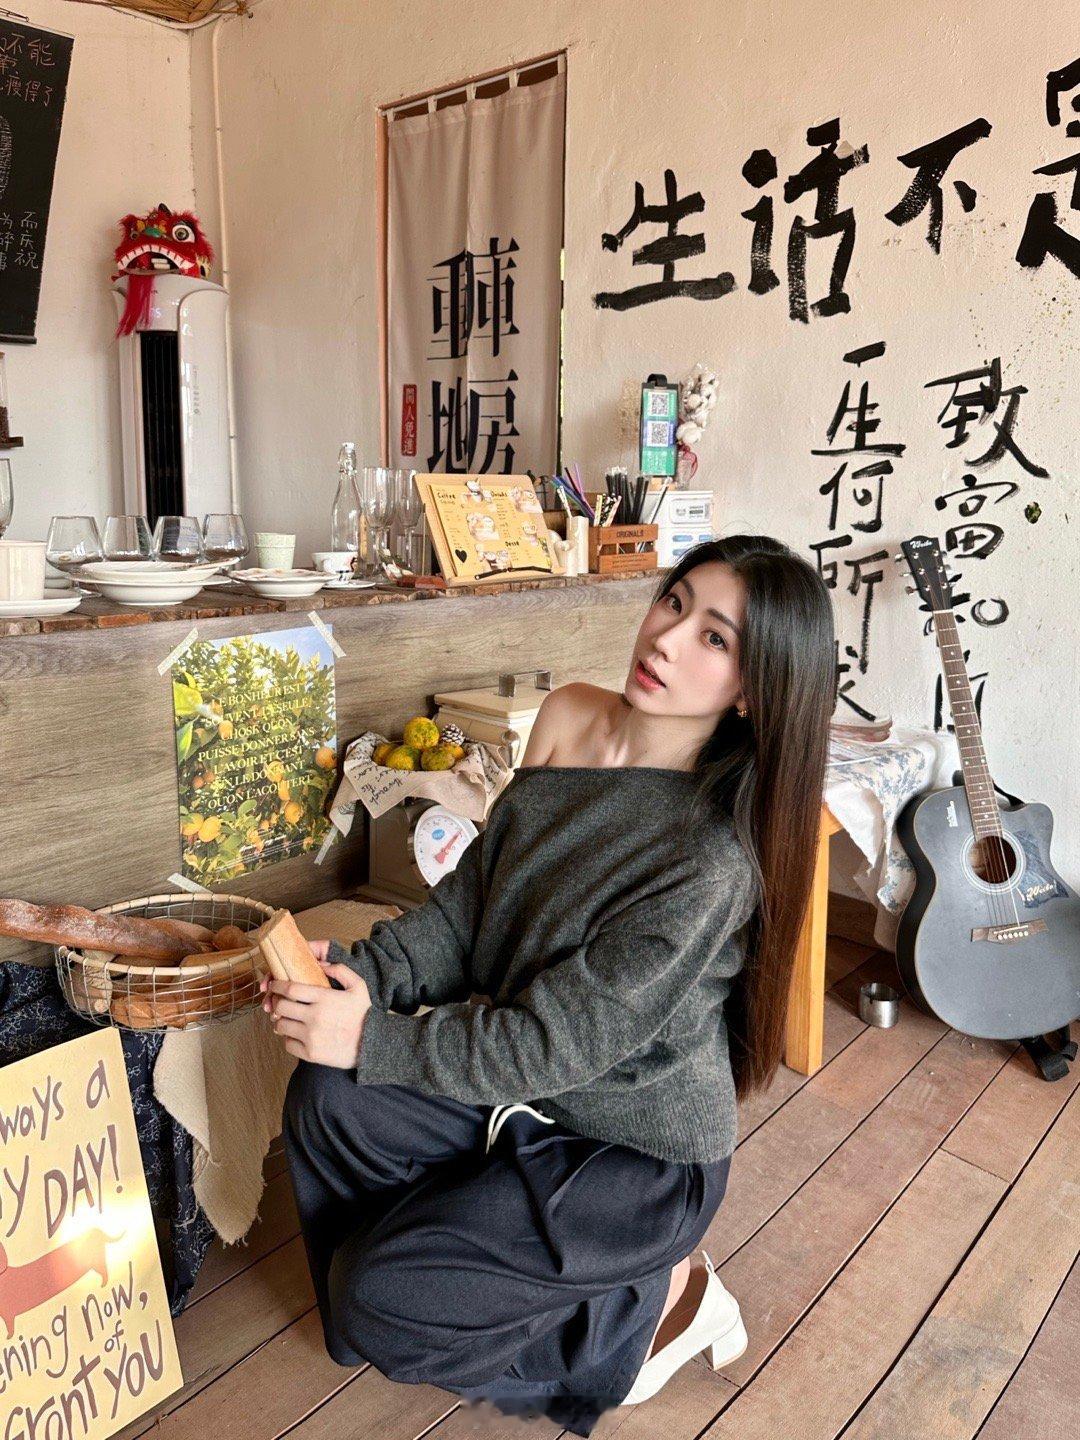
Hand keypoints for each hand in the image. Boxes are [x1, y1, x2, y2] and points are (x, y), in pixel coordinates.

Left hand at [259, 940, 371, 1067]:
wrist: (372, 1045)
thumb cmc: (364, 1014)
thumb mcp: (358, 986)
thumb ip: (340, 970)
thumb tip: (320, 964)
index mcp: (324, 998)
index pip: (290, 989)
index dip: (277, 985)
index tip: (274, 985)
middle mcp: (315, 1017)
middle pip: (281, 1006)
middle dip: (277, 1002)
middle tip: (279, 1002)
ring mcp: (311, 1037)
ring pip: (281, 1025)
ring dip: (281, 1020)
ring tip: (288, 1018)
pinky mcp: (310, 1053)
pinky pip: (288, 1044)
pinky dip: (288, 1039)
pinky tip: (297, 1034)